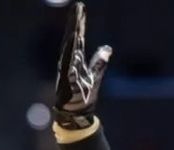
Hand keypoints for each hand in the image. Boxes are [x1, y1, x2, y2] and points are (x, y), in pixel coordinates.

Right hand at [54, 2, 111, 129]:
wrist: (77, 114)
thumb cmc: (83, 96)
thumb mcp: (95, 75)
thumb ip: (100, 61)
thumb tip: (107, 48)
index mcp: (75, 60)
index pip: (79, 38)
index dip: (80, 23)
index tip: (81, 9)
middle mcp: (69, 61)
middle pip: (73, 37)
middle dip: (76, 22)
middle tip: (78, 7)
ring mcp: (67, 68)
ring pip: (71, 45)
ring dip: (73, 31)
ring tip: (76, 17)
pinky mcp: (67, 76)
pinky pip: (69, 59)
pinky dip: (71, 48)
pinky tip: (74, 38)